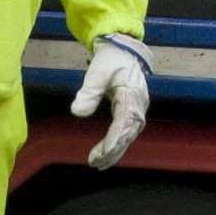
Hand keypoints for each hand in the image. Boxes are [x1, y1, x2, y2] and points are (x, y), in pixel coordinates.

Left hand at [71, 34, 152, 168]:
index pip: (123, 122)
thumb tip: (77, 112)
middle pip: (127, 134)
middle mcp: (138, 105)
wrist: (124, 50)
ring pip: (128, 136)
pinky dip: (118, 144)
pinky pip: (127, 132)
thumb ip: (89, 92)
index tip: (103, 152)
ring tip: (99, 164)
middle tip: (95, 163)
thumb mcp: (97, 71)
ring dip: (115, 151)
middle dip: (113, 150)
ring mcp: (138, 109)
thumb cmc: (111, 59)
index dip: (114, 139)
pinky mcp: (133, 111)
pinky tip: (107, 154)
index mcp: (131, 95)